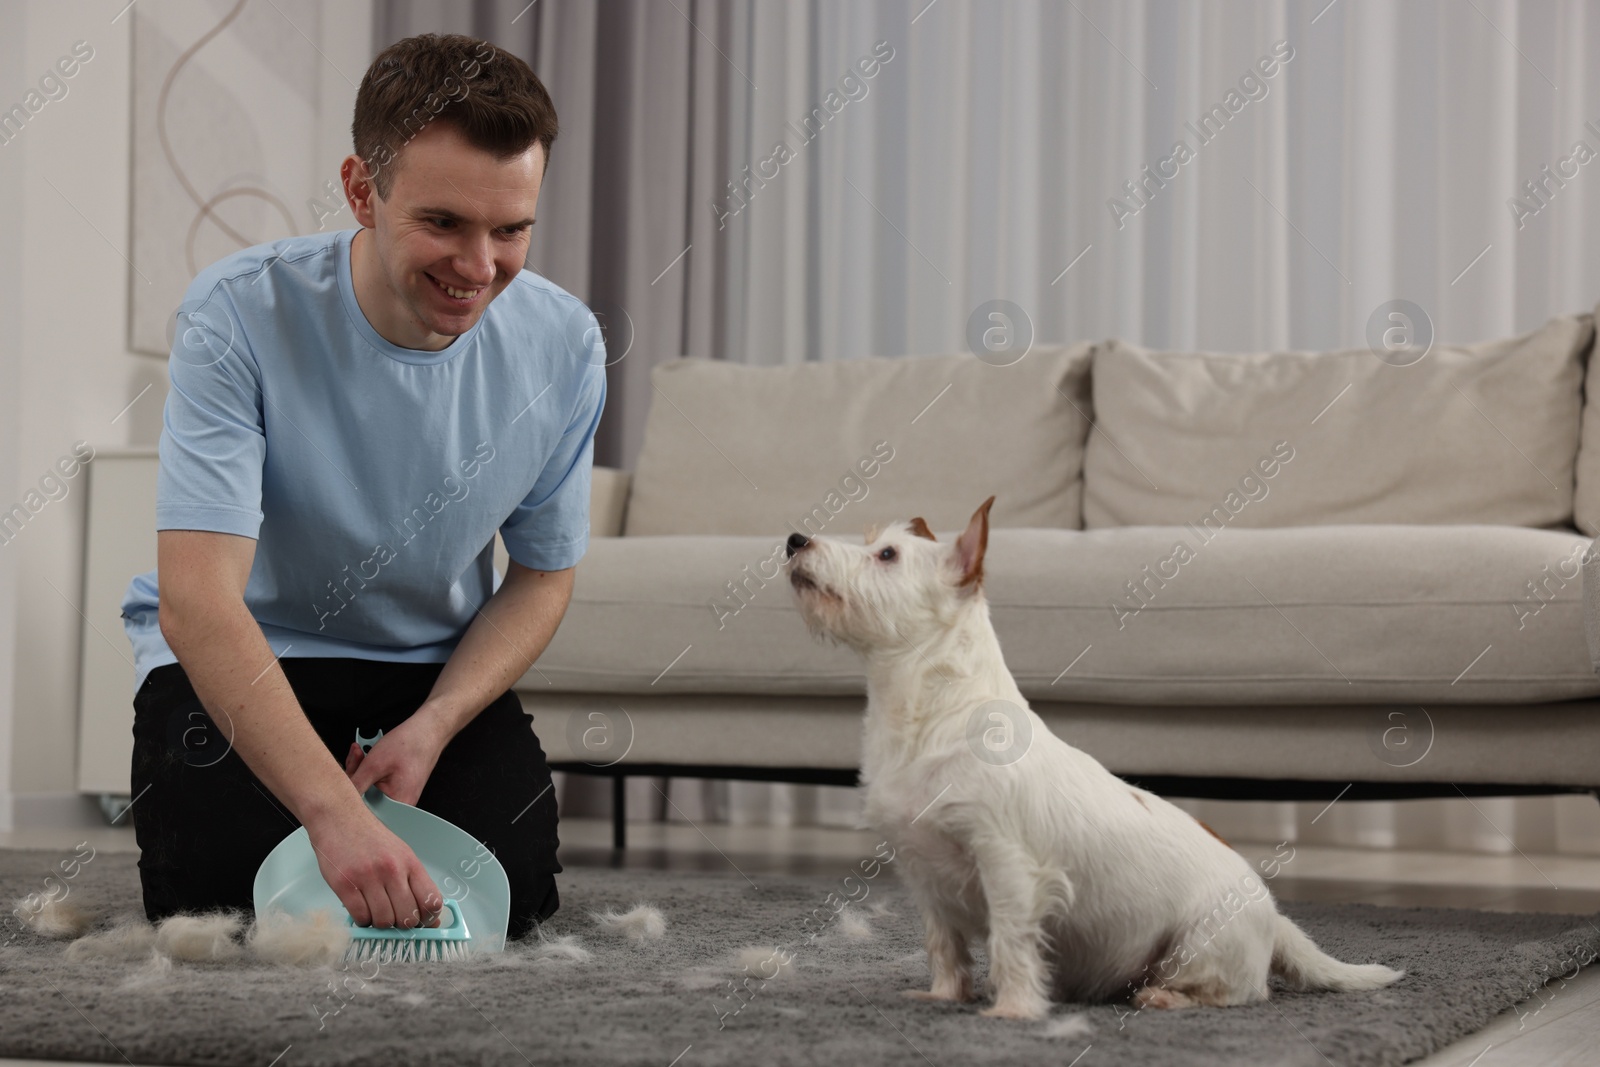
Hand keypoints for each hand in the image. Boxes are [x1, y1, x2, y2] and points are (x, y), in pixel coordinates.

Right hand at [305, 804, 443, 929]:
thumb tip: (428, 916)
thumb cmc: (369, 839)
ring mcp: (368, 877)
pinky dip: (362, 920)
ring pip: (384, 921)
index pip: (431, 901)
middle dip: (402, 925)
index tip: (422, 923)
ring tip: (375, 911)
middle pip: (408, 917)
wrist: (339, 819)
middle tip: (394, 919)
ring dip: (380, 924)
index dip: (429, 919)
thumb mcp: (401, 854)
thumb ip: (414, 882)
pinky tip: (361, 909)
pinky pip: (360, 917)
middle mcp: (392, 870)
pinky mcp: (345, 884)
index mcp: (410, 863)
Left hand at [343, 713, 447, 806]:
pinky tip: (368, 755)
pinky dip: (370, 769)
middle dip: (355, 775)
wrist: (429, 730)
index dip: (350, 792)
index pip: (365, 808)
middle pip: (366, 797)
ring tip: (361, 751)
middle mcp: (401, 803)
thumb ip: (356, 784)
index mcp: (398, 802)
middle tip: (356, 755)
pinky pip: (378, 782)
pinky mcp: (398, 785)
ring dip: (361, 769)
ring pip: (370, 787)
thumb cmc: (408, 745)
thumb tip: (340, 799)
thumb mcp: (374, 764)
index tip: (344, 775)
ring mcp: (400, 794)